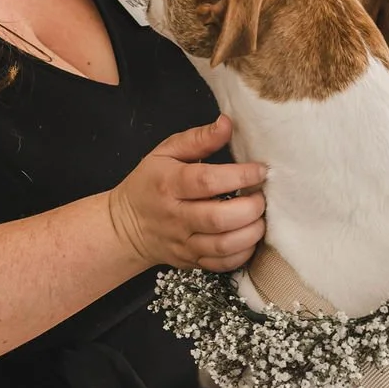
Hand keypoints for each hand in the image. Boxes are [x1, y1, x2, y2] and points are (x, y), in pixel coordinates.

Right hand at [108, 115, 266, 272]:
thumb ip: (198, 138)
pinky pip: (222, 264)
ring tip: (260, 218)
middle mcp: (176, 217)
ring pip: (223, 245)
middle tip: (262, 197)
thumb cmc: (151, 183)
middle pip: (219, 219)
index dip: (239, 176)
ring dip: (251, 233)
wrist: (126, 226)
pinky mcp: (191, 261)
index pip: (207, 181)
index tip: (260, 170)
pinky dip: (243, 253)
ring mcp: (184, 243)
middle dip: (250, 208)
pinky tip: (249, 237)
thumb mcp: (166, 152)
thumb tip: (227, 123)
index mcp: (169, 184)